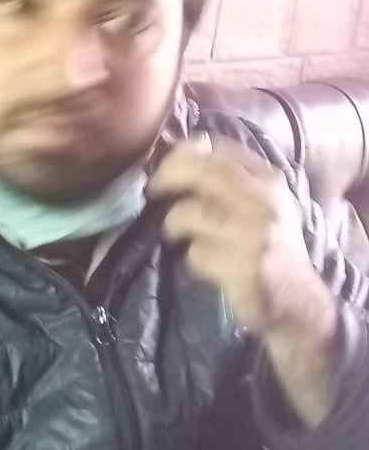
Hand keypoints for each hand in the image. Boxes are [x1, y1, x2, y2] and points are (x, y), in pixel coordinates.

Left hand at [147, 135, 337, 425]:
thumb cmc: (270, 246)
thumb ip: (230, 177)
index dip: (180, 154)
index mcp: (268, 179)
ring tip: (180, 237)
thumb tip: (180, 152)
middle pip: (199, 172)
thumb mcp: (262, 203)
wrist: (297, 301)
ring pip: (188, 213)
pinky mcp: (243, 267)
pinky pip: (194, 253)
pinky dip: (191, 260)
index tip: (165, 168)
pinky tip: (205, 265)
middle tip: (152, 192)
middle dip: (166, 178)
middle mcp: (264, 201)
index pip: (215, 148)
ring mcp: (254, 234)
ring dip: (174, 226)